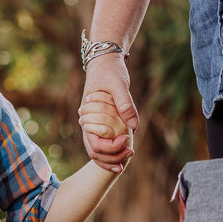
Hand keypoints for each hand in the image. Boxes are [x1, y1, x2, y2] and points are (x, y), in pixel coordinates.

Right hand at [81, 54, 136, 171]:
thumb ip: (126, 105)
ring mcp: (93, 126)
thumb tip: (134, 126)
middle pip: (96, 152)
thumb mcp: (119, 85)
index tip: (127, 138)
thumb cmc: (110, 72)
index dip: (112, 147)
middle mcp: (88, 124)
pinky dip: (112, 152)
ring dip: (112, 158)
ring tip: (128, 156)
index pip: (96, 144)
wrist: (104, 63)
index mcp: (88, 116)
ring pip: (98, 152)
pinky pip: (103, 144)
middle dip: (113, 158)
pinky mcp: (100, 124)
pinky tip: (124, 152)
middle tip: (131, 153)